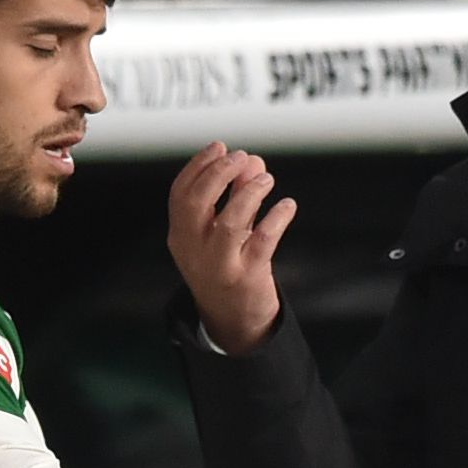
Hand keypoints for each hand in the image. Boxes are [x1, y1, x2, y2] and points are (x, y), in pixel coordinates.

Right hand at [167, 142, 293, 358]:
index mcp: (181, 236)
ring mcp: (219, 266)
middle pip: (197, 203)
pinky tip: (287, 205)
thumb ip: (236, 195)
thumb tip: (253, 162)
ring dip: (249, 194)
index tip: (220, 147)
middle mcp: (194, 250)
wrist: (233, 321)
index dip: (199, 166)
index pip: (180, 193)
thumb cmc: (226, 267)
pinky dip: (276, 219)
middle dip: (219, 173)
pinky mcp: (247, 278)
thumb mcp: (223, 230)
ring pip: (230, 223)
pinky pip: (262, 242)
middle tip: (242, 157)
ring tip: (266, 179)